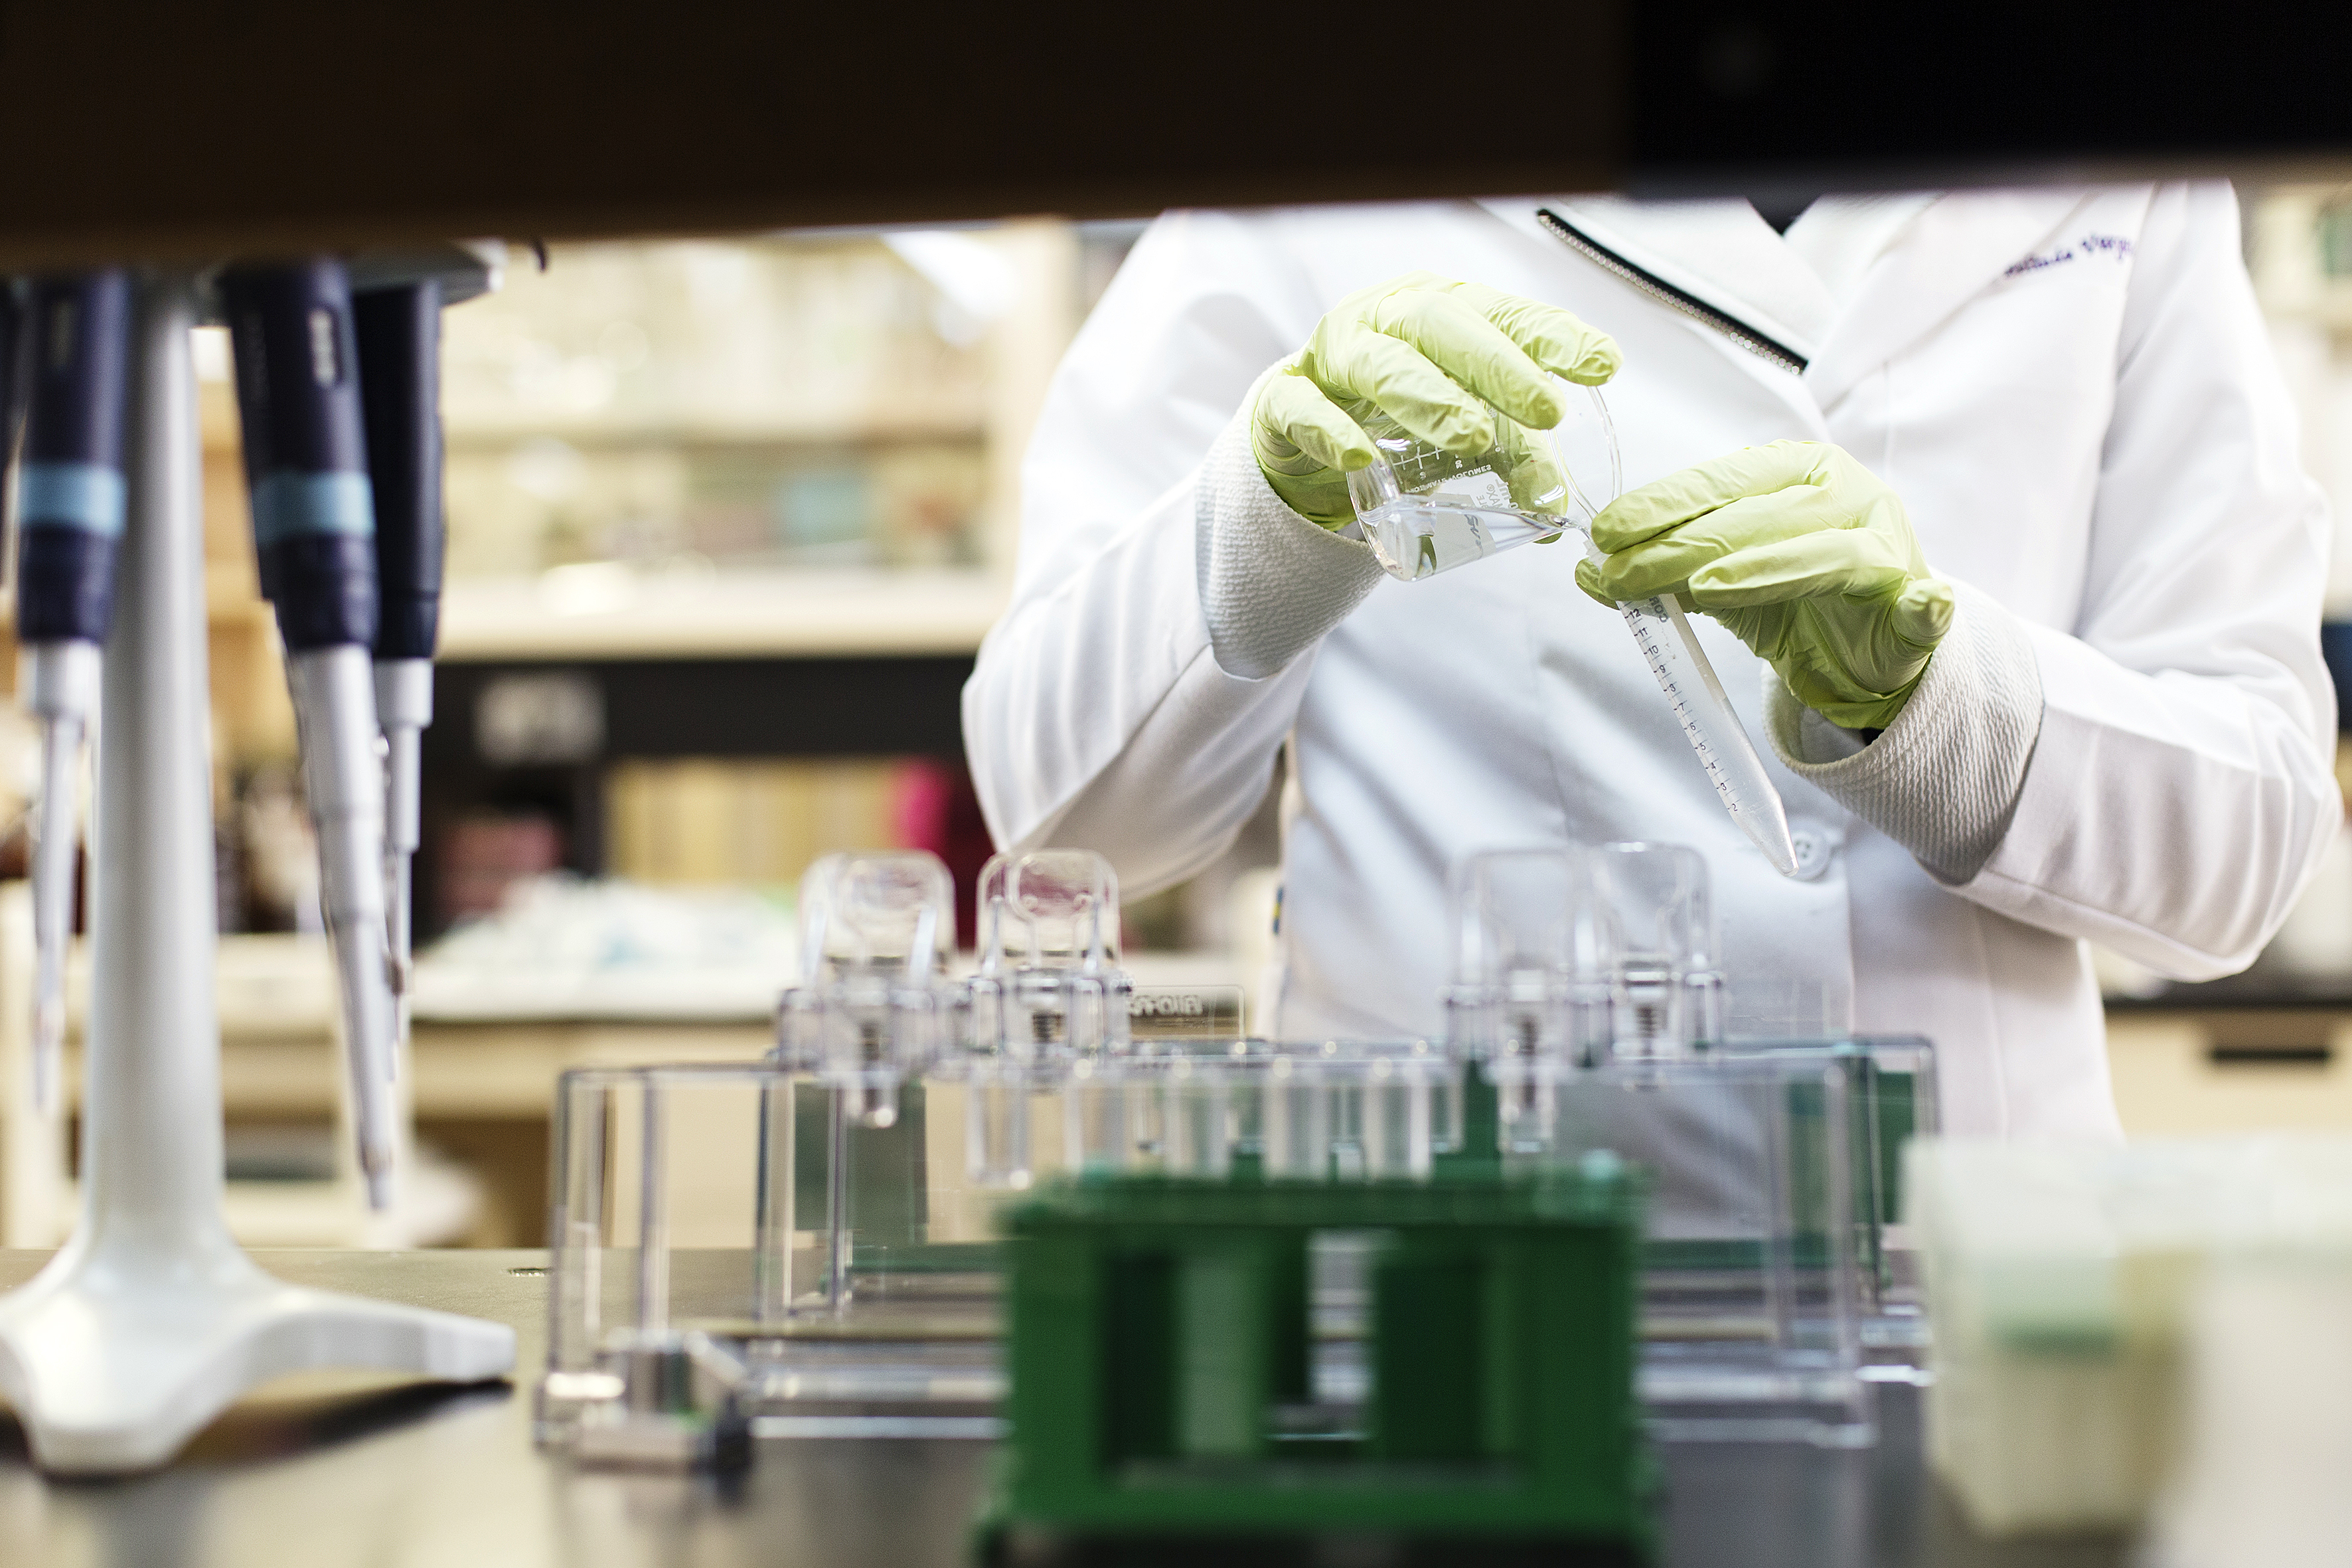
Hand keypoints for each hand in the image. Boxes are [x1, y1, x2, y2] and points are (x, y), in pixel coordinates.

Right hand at [1251, 271, 1619, 526]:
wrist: (1301, 433)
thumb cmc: (1395, 414)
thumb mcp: (1464, 428)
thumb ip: (1512, 455)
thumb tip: (1555, 506)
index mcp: (1445, 310)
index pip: (1504, 313)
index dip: (1553, 335)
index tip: (1601, 364)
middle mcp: (1389, 317)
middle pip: (1444, 325)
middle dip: (1499, 366)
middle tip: (1546, 410)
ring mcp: (1333, 355)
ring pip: (1380, 362)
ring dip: (1429, 397)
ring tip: (1473, 437)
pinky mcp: (1284, 399)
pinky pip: (1303, 408)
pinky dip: (1331, 430)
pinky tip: (1360, 457)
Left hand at [1576, 442, 1953, 729]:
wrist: (1861, 649)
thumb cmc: (1791, 600)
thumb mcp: (1718, 583)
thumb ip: (1664, 572)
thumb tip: (1589, 571)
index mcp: (1795, 471)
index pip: (1721, 480)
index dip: (1662, 504)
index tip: (1606, 533)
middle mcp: (1844, 492)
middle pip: (1760, 514)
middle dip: (1684, 544)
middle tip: (1623, 572)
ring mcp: (1887, 543)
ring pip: (1825, 550)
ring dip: (1764, 568)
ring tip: (1705, 588)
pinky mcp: (1917, 602)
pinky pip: (1924, 605)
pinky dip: (1923, 606)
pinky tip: (1920, 605)